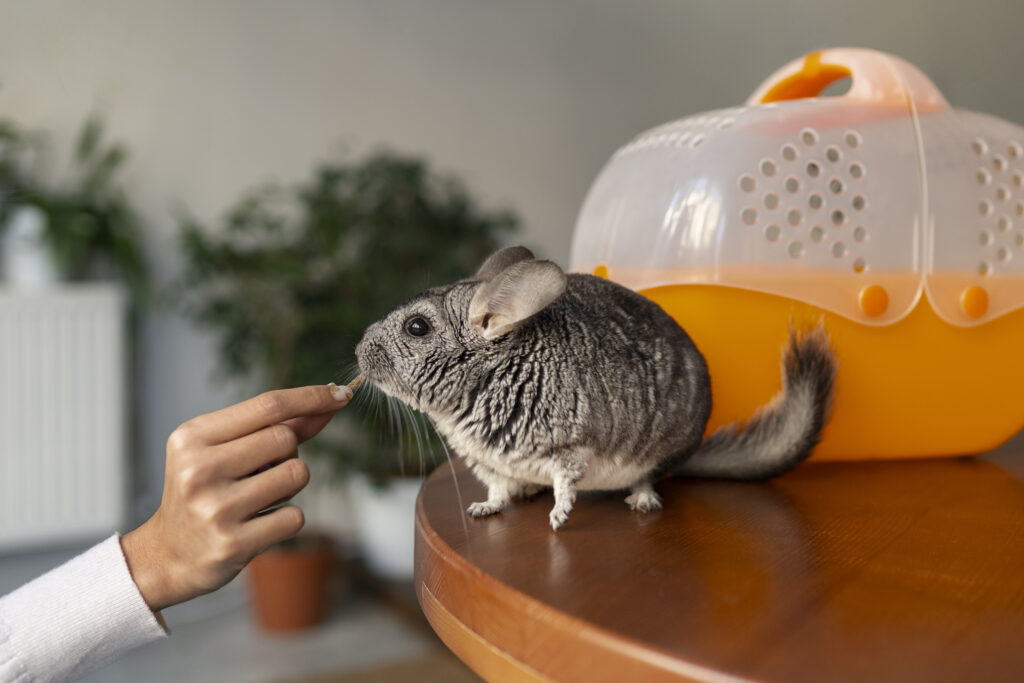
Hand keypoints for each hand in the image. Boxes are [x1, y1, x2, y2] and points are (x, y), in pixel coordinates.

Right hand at [120, 383, 351, 611]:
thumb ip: (275, 426)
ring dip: (289, 486)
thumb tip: (330, 400)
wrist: (168, 555)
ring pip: (297, 474)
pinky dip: (286, 519)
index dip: (310, 397)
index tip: (340, 394)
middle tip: (259, 474)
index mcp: (192, 437)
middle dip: (288, 454)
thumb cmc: (204, 492)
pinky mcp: (232, 543)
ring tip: (257, 499)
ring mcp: (215, 508)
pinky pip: (295, 516)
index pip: (267, 404)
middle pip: (286, 439)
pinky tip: (256, 526)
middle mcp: (199, 469)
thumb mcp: (223, 450)